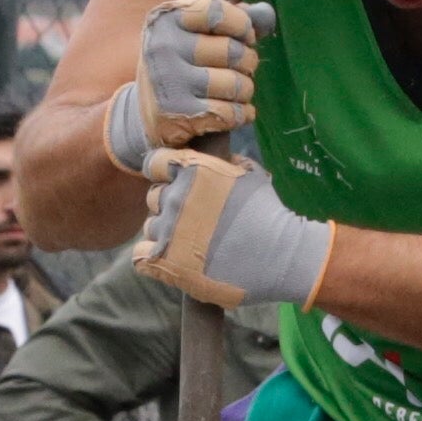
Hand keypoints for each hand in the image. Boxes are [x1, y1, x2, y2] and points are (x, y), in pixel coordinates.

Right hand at [100, 0, 275, 173]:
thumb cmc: (181, 64)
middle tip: (243, 69)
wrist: (146, 112)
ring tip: (237, 92)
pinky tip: (235, 113)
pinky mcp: (177, 114)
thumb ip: (231, 20)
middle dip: (248, 63)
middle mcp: (163, 47)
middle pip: (233, 51)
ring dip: (245, 91)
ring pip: (236, 84)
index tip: (246, 37)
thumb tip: (266, 15)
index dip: (242, 25)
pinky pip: (230, 113)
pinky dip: (241, 114)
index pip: (217, 11)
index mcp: (167, 19)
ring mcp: (169, 82)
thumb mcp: (194, 34)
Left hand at [134, 149, 333, 312]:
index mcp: (192, 171)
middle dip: (169, 206)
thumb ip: (229, 163)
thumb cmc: (269, 214)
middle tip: (192, 220)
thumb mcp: (252, 175)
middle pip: (153, 197)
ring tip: (190, 244)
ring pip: (150, 227)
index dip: (163, 173)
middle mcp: (175, 197)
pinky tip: (172, 260)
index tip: (176, 185)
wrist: (279, 256)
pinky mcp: (166, 262)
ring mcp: (168, 230)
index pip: (154, 163)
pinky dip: (152, 257)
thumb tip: (223, 158)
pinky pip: (141, 255)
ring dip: (165, 233)